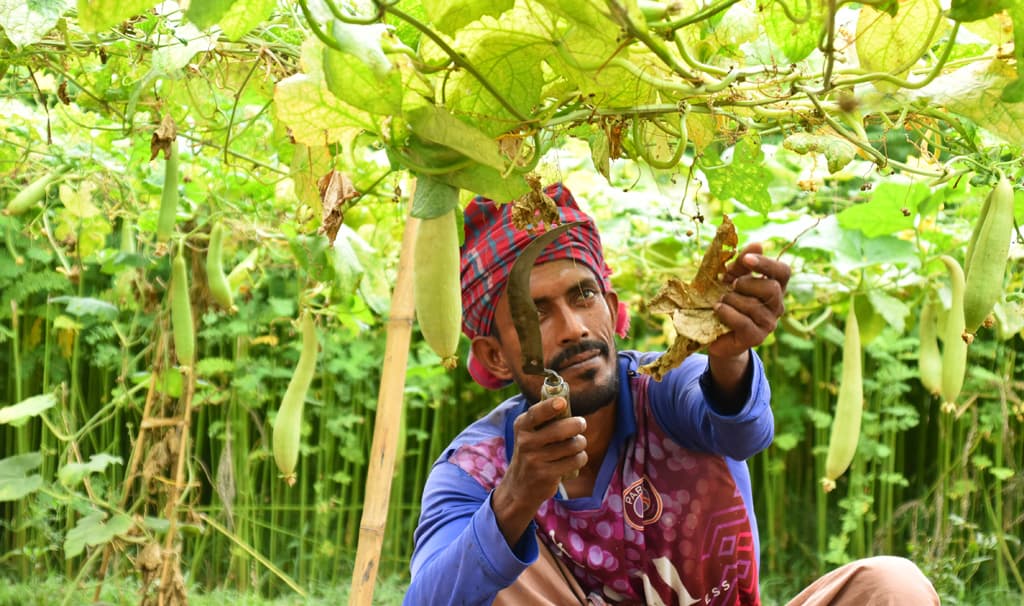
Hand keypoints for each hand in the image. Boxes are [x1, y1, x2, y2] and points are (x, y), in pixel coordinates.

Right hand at [491, 397, 586, 546]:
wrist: (519, 487)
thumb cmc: (532, 452)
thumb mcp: (529, 434)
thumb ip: (544, 419)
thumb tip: (564, 400)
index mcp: (522, 426)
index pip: (535, 414)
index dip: (549, 407)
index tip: (561, 402)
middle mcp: (526, 442)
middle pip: (561, 430)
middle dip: (577, 424)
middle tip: (581, 424)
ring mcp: (535, 460)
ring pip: (572, 445)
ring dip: (581, 443)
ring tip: (577, 444)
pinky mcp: (546, 474)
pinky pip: (575, 460)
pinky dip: (581, 457)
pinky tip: (576, 458)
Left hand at [709, 243, 789, 358]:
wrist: (714, 333)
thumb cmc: (726, 300)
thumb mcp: (731, 278)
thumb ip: (742, 263)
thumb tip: (758, 244)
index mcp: (775, 286)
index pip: (783, 272)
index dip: (766, 264)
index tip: (745, 260)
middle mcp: (776, 305)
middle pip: (771, 288)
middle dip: (746, 284)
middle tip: (731, 286)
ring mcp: (769, 323)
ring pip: (754, 306)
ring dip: (731, 299)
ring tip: (720, 300)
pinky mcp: (756, 337)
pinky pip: (743, 321)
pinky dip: (727, 312)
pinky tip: (718, 309)